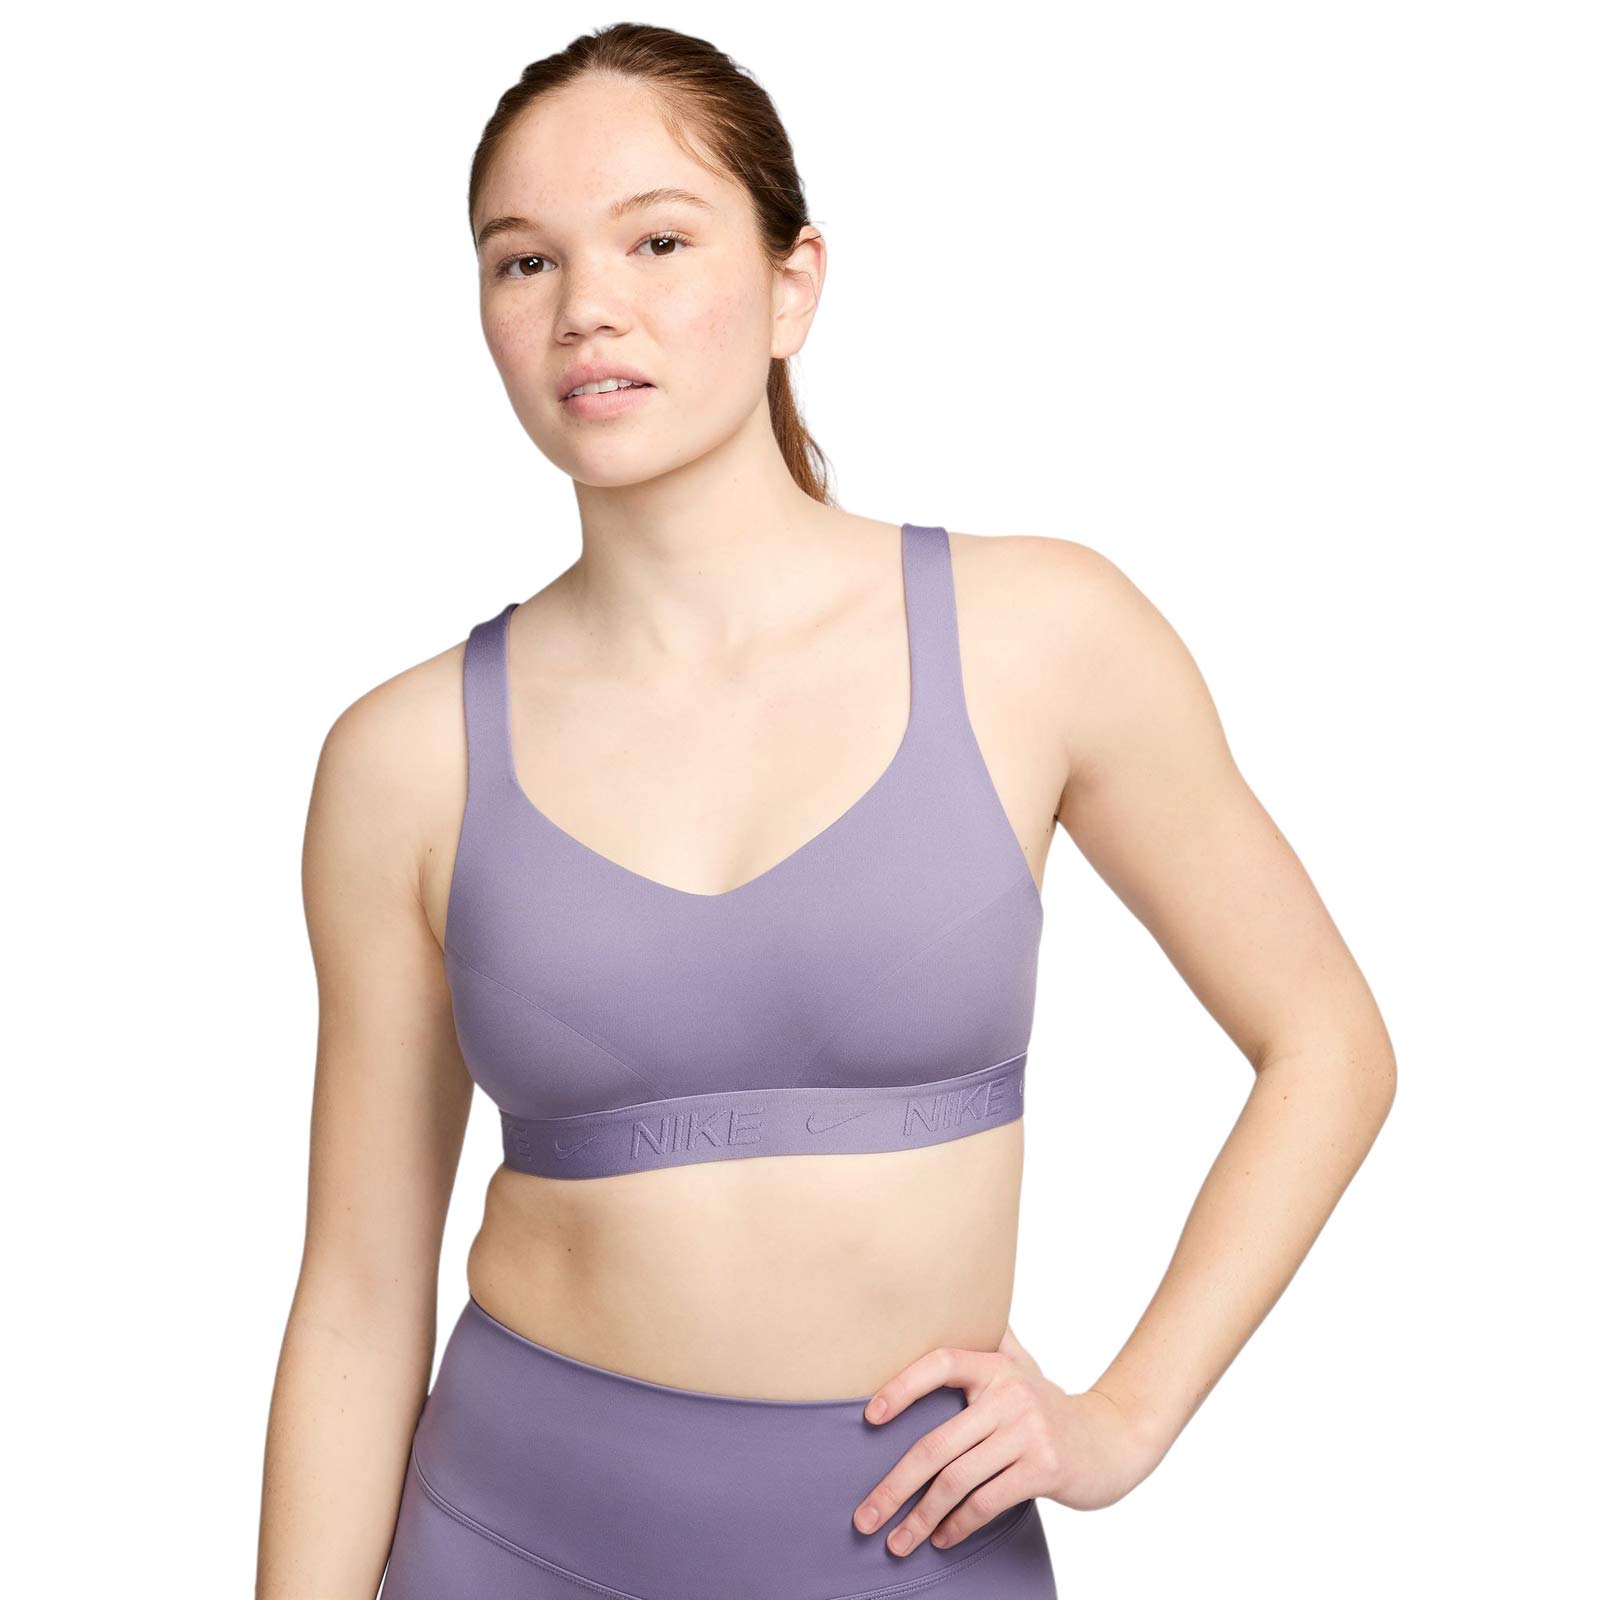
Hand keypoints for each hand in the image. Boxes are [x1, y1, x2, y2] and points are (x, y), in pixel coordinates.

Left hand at [851, 1322, 1162, 1555]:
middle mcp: (1010, 1394)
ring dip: (920, 1517)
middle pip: (937, 1444)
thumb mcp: (1022, 1367)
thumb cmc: (1050, 1408)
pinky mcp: (1044, 1469)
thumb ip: (989, 1342)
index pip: (941, 1362)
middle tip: (864, 1516)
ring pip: (957, 1480)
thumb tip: (949, 1306)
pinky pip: (986, 1501)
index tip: (869, 1416)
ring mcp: (1028, 1432)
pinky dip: (958, 1525)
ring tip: (897, 1541)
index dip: (902, 1385)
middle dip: (894, 1486)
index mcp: (996, 1366)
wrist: (1113, 1439)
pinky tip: (942, 1538)